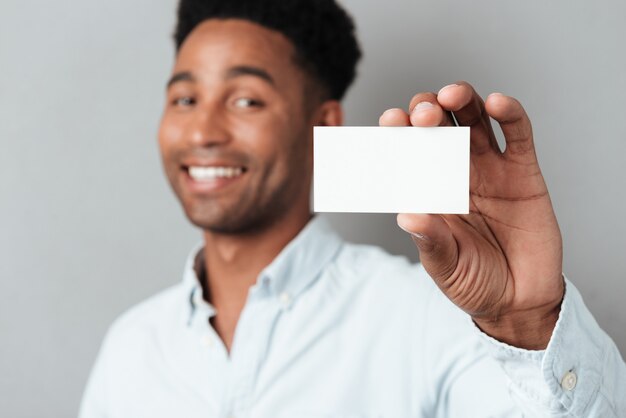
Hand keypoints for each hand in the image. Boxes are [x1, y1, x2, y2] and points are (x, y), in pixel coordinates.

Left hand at [379, 82, 563, 349]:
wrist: (519, 300)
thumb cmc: (474, 282)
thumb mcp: (446, 266)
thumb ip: (430, 241)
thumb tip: (407, 215)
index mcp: (429, 190)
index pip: (409, 152)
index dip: (400, 133)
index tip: (391, 120)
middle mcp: (455, 172)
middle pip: (439, 126)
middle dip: (427, 112)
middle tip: (423, 113)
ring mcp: (489, 168)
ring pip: (474, 119)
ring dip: (463, 99)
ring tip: (452, 94)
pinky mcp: (523, 171)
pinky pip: (517, 134)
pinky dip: (509, 113)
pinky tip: (498, 103)